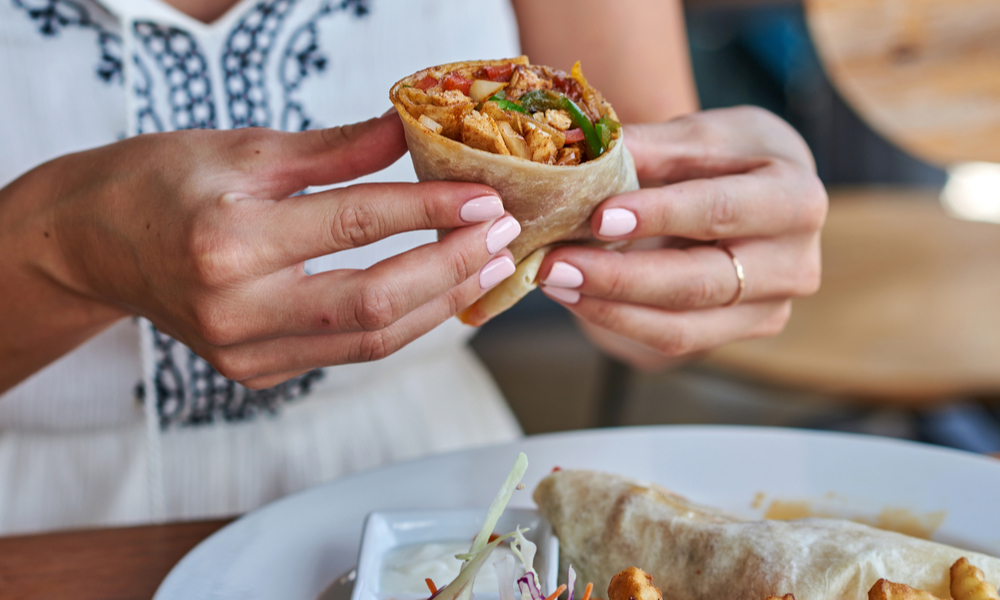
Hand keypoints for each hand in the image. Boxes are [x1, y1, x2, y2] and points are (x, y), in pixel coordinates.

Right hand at [1, 112, 519, 390]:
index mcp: (230, 238)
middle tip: (502, 239)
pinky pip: (346, 353)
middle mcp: (236, 308)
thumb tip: (409, 130)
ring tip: (485, 268)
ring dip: (439, 304)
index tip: (485, 197)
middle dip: (452, 268)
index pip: (357, 223)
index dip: (432, 209)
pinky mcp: (254, 372)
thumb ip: (336, 148)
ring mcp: (244, 352)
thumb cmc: (161, 183)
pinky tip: (435, 293)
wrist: (94, 243)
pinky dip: (399, 324)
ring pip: (370, 340)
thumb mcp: (245, 148)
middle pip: (375, 300)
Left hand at [536, 106, 826, 368]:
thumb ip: (647, 148)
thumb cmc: (729, 157)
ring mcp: (770, 308)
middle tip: (554, 265)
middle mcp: (796, 263)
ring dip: (609, 308)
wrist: (760, 191)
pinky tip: (578, 298)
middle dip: (619, 278)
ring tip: (554, 281)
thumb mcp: (698, 136)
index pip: (723, 211)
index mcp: (796, 197)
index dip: (660, 216)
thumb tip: (581, 158)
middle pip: (701, 282)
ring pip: (683, 326)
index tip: (600, 218)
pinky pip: (674, 339)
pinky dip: (618, 320)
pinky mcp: (739, 333)